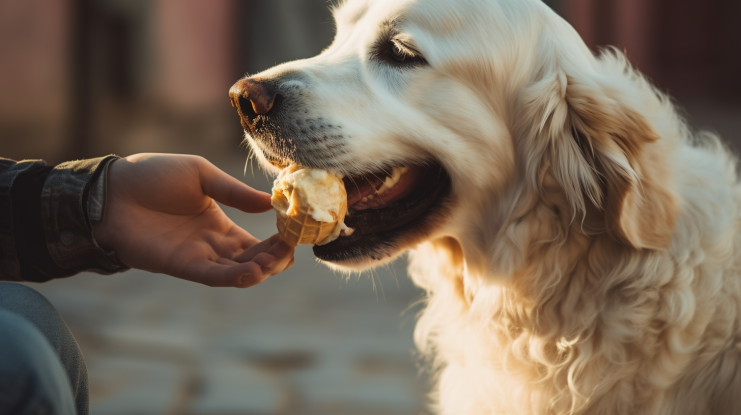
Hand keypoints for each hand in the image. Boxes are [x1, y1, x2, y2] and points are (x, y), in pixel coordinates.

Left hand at [92, 153, 293, 287]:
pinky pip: (212, 276)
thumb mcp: (200, 175)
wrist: (112, 188)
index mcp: (219, 223)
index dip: (277, 242)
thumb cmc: (153, 175)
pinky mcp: (181, 265)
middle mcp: (212, 244)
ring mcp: (198, 256)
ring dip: (259, 269)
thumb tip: (271, 203)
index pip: (255, 241)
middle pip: (252, 259)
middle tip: (290, 249)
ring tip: (274, 261)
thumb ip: (233, 192)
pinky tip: (253, 271)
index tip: (295, 234)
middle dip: (274, 258)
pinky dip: (234, 277)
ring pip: (236, 271)